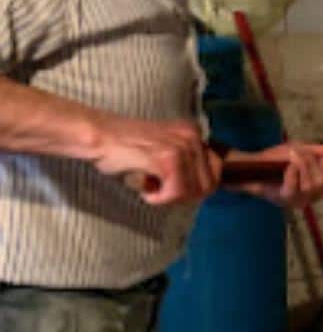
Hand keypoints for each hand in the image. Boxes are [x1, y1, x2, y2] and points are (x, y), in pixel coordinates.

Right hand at [92, 116, 222, 204]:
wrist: (97, 136)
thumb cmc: (123, 149)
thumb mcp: (162, 150)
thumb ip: (184, 163)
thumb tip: (203, 189)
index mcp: (193, 132)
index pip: (216, 169)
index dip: (197, 187)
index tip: (174, 188)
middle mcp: (192, 136)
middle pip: (209, 184)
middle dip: (186, 196)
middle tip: (161, 192)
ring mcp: (182, 146)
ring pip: (193, 191)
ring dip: (170, 198)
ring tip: (150, 188)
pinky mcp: (168, 158)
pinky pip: (177, 193)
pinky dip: (159, 199)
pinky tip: (145, 190)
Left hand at [235, 141, 322, 207]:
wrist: (252, 167)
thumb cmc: (275, 160)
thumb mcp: (297, 149)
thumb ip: (315, 151)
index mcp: (315, 188)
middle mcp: (309, 197)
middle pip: (322, 182)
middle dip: (313, 163)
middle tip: (301, 154)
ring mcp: (296, 199)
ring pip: (310, 185)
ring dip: (302, 165)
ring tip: (292, 156)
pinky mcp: (284, 198)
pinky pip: (294, 186)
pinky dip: (293, 172)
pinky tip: (287, 165)